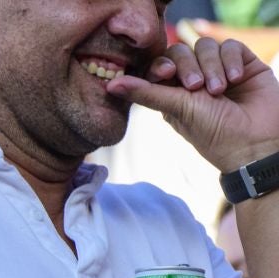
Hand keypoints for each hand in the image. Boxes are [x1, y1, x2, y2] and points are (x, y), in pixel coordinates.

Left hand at [108, 36, 278, 170]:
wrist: (255, 142)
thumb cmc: (213, 133)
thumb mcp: (177, 110)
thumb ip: (147, 93)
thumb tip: (111, 84)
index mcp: (172, 92)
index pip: (159, 64)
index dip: (160, 64)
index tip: (166, 74)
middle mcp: (194, 79)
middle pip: (180, 51)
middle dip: (187, 67)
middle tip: (197, 88)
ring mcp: (218, 69)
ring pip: (205, 46)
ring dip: (210, 66)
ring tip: (219, 90)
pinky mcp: (242, 63)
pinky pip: (230, 46)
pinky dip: (230, 60)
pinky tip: (235, 79)